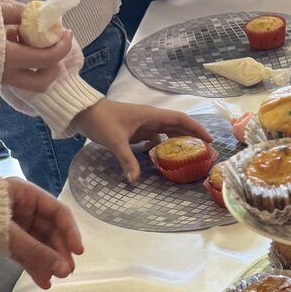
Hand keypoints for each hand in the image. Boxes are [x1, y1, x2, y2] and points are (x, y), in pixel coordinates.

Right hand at [0, 0, 73, 95]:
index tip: (67, 31)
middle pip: (42, 82)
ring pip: (28, 83)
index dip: (63, 45)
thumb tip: (40, 14)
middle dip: (54, 66)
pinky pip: (15, 76)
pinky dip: (23, 64)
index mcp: (7, 57)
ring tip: (32, 43)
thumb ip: (20, 11)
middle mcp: (4, 74)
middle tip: (56, 48)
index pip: (47, 58)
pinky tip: (16, 44)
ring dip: (39, 67)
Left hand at [3, 177, 82, 287]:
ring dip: (47, 261)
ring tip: (55, 280)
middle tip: (66, 273)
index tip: (78, 252)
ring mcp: (11, 224)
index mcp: (22, 192)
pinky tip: (42, 281)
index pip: (56, 211)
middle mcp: (19, 206)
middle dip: (57, 251)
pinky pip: (23, 253)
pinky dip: (32, 265)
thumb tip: (62, 267)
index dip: (70, 231)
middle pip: (48, 229)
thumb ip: (34, 250)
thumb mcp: (4, 233)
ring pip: (37, 243)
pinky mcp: (1, 240)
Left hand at [73, 98, 211, 181]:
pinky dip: (158, 146)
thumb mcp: (115, 141)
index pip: (180, 119)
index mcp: (150, 115)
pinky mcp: (134, 130)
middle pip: (176, 125)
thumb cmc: (100, 120)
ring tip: (185, 156)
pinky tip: (157, 157)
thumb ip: (127, 160)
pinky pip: (152, 137)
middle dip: (191, 136)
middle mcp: (149, 118)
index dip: (196, 128)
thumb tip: (135, 180)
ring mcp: (142, 124)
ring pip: (165, 132)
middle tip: (203, 151)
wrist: (81, 111)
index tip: (209, 140)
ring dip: (175, 142)